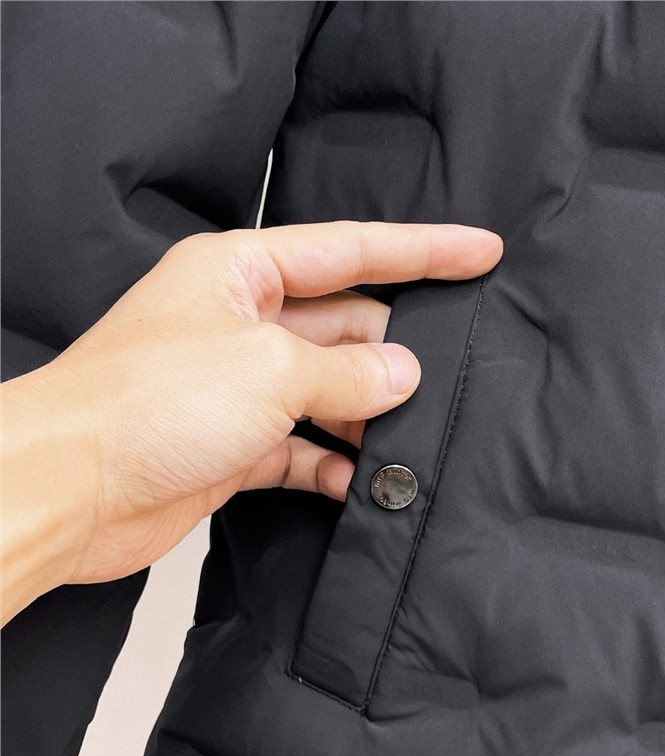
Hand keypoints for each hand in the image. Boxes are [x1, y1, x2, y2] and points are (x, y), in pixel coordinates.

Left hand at [1, 222, 501, 622]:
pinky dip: (330, 463)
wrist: (72, 487)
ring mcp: (236, 388)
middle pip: (344, 328)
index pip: (351, 250)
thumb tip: (402, 375)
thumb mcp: (270, 369)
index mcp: (240, 271)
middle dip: (394, 353)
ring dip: (366, 418)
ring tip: (406, 441)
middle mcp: (239, 324)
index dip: (423, 250)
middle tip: (447, 377)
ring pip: (327, 393)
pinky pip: (300, 447)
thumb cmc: (144, 404)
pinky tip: (356, 481)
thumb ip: (347, 372)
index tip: (481, 251)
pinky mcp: (231, 445)